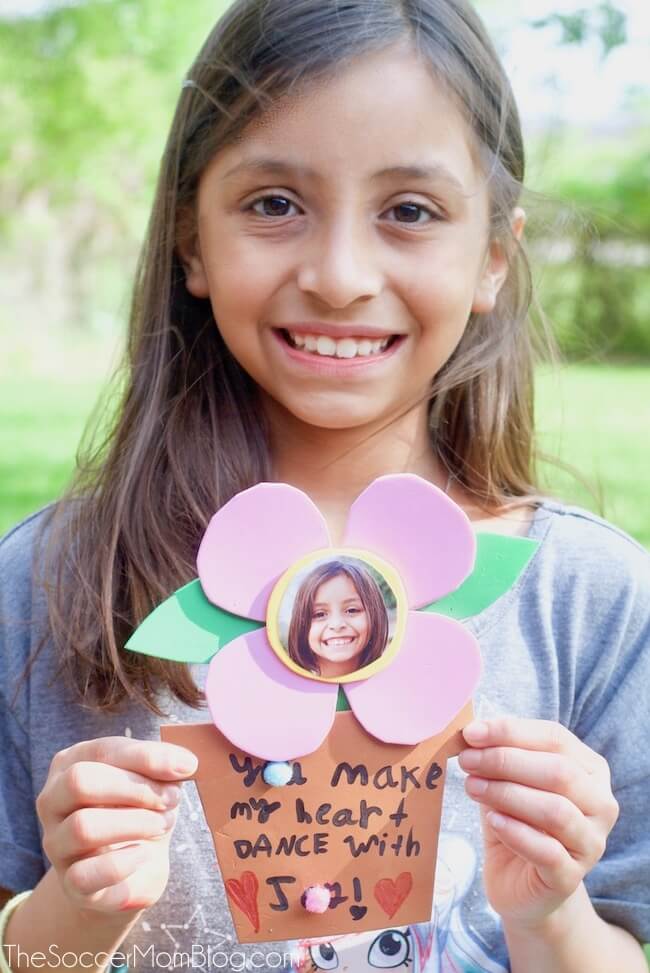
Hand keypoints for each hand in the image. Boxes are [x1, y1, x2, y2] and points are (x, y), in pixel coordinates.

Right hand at [37, 736, 197, 915]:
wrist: (133, 871)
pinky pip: (86, 874)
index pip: (103, 751)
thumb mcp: (152, 783)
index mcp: (71, 764)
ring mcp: (56, 844)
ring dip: (135, 823)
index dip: (147, 757)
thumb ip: (162, 768)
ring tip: (162, 823)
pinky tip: (144, 854)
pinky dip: (124, 862)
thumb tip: (184, 763)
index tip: (187, 766)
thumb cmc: (141, 812)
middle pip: (80, 782)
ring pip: (83, 827)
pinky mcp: (69, 884)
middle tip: (171, 798)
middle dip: (135, 789)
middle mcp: (53, 801)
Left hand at [458, 718, 618, 929]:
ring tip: (473, 788)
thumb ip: (498, 756)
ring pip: (556, 811)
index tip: (471, 733)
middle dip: (506, 761)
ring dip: (507, 794)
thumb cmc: (515, 821)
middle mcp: (600, 804)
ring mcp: (591, 843)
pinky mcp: (571, 878)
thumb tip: (472, 732)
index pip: (555, 738)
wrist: (519, 884)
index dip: (511, 732)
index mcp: (589, 769)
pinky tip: (493, 821)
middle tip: (467, 760)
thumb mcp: (507, 781)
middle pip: (559, 772)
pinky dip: (516, 832)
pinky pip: (548, 852)